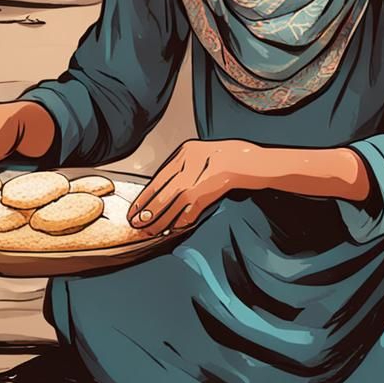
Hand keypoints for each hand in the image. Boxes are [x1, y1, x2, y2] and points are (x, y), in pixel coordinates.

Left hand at [128, 139, 262, 235]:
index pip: (158, 180)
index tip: (134, 210)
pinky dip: (181, 222)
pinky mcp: (210, 192)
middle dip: (148, 213)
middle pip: (162, 194)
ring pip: (174, 205)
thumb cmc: (227, 155)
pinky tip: (174, 228)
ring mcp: (199, 179)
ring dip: (162, 221)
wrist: (249, 160)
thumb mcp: (199, 152)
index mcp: (184, 154)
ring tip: (152, 230)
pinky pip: (191, 211)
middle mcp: (189, 165)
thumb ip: (183, 166)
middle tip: (137, 224)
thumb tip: (164, 188)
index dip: (144, 198)